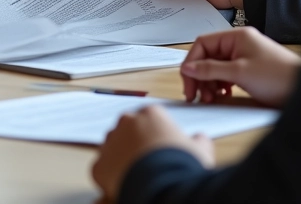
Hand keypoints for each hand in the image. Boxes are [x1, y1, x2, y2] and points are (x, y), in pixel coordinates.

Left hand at [92, 105, 213, 200]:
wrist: (164, 187)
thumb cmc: (182, 166)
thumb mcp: (200, 151)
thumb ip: (198, 140)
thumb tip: (200, 139)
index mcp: (150, 114)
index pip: (149, 119)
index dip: (155, 135)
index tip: (160, 148)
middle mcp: (127, 122)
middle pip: (128, 130)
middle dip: (135, 144)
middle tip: (148, 162)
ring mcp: (110, 142)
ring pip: (113, 148)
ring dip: (122, 158)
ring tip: (137, 175)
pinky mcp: (99, 165)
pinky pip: (103, 169)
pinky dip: (110, 178)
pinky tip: (125, 185)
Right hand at [181, 27, 300, 107]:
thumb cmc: (278, 76)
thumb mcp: (239, 73)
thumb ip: (210, 69)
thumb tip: (188, 68)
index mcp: (235, 37)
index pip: (203, 44)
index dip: (192, 61)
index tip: (187, 79)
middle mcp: (239, 44)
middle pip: (208, 57)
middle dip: (199, 76)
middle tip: (195, 95)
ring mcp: (245, 57)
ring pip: (216, 68)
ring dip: (209, 83)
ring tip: (210, 98)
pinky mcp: (250, 71)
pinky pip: (227, 75)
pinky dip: (221, 86)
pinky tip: (223, 95)